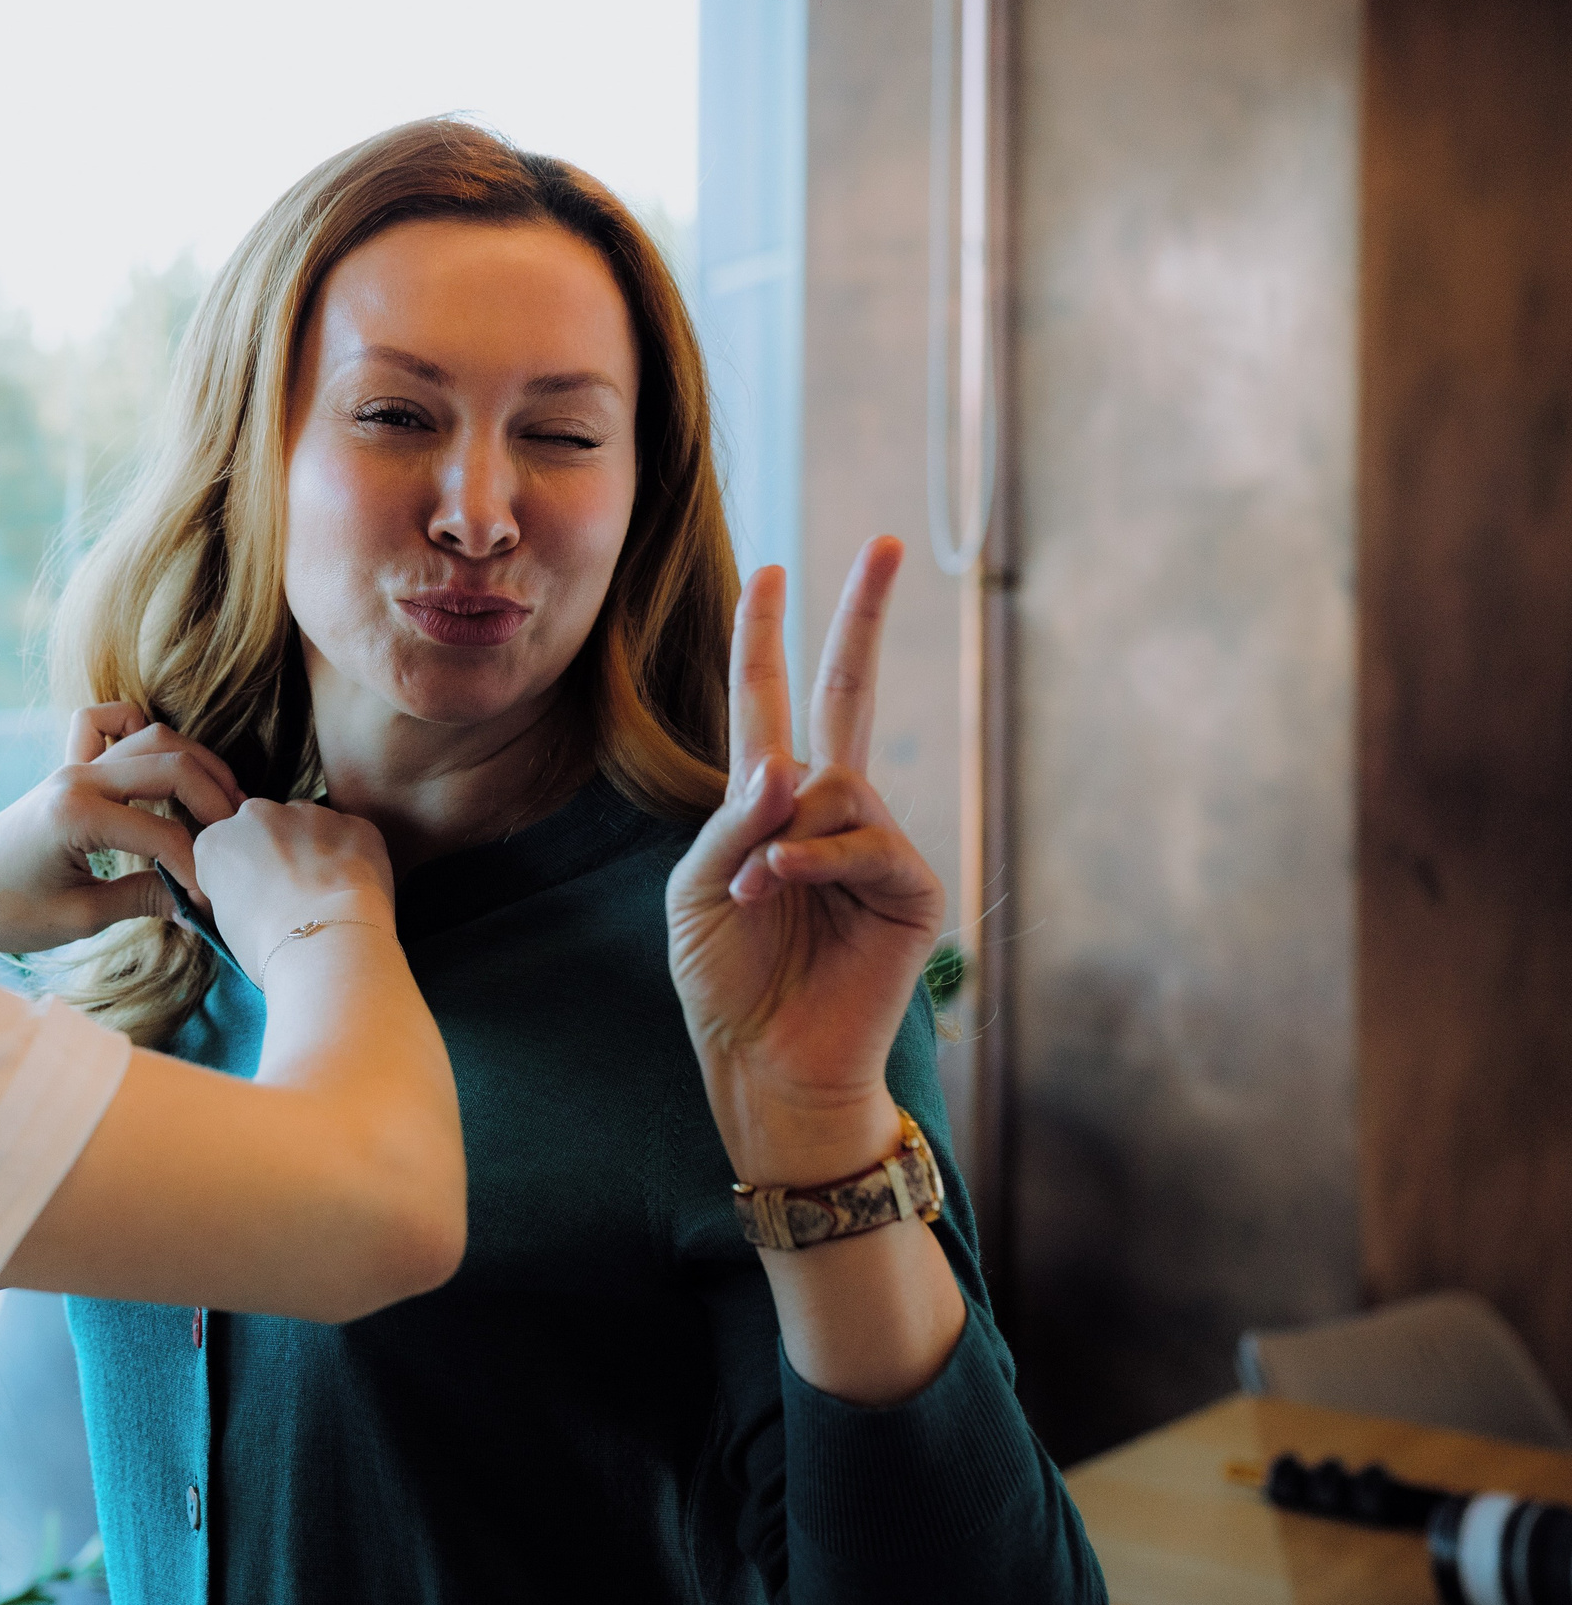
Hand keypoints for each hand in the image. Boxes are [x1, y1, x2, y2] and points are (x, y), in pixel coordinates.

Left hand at [0, 704, 245, 958]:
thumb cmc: (3, 911)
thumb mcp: (78, 918)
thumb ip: (142, 900)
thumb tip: (198, 903)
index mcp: (76, 816)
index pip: (164, 834)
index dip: (198, 869)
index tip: (214, 903)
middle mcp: (77, 778)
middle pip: (171, 763)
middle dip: (214, 799)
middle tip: (236, 840)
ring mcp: (70, 766)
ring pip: (152, 736)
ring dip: (193, 764)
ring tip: (220, 806)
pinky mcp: (66, 768)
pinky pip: (107, 723)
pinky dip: (138, 729)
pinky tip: (158, 766)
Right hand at [193, 799, 397, 986]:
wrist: (327, 949)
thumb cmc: (270, 948)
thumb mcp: (227, 926)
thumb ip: (232, 895)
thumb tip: (246, 897)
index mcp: (218, 842)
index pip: (224, 851)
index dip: (241, 878)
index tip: (254, 902)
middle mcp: (259, 816)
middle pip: (267, 828)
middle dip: (278, 852)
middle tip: (293, 897)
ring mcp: (310, 815)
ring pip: (312, 827)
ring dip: (317, 851)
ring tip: (328, 898)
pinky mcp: (354, 824)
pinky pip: (353, 837)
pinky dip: (356, 859)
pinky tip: (357, 894)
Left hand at [666, 538, 945, 1186]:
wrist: (766, 1062)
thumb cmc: (724, 979)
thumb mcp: (694, 889)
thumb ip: (732, 820)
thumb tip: (790, 765)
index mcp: (766, 806)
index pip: (768, 704)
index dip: (766, 640)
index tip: (767, 574)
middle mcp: (827, 812)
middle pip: (849, 693)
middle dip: (862, 617)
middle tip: (884, 542)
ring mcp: (874, 845)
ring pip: (838, 782)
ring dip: (781, 837)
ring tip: (753, 897)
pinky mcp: (910, 889)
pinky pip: (866, 839)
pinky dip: (815, 861)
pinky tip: (783, 892)